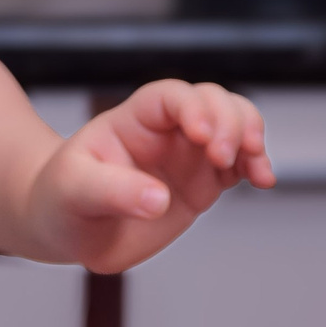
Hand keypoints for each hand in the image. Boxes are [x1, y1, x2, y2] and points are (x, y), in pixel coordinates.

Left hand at [25, 80, 273, 273]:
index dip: (192, 106)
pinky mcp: (204, 184)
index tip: (200, 134)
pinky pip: (240, 166)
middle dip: (228, 121)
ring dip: (251, 137)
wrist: (67, 230)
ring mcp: (188, 156)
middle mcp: (166, 131)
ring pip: (234, 126)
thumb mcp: (73, 192)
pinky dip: (257, 167)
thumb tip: (158, 200)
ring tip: (255, 167)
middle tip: (225, 155)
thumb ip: (112, 191)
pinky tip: (264, 180)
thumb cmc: (61, 200)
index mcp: (133, 120)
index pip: (170, 96)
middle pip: (212, 102)